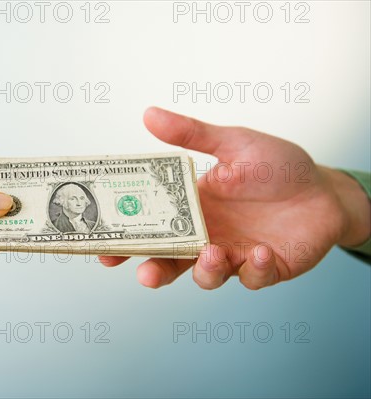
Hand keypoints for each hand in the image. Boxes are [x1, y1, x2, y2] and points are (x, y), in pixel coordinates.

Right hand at [100, 107, 369, 289]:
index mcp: (192, 207)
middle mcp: (206, 234)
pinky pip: (252, 278)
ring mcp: (234, 254)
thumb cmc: (276, 165)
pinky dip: (253, 270)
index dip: (127, 240)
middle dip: (154, 270)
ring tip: (213, 254)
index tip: (103, 247)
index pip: (151, 227)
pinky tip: (261, 252)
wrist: (324, 189)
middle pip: (169, 260)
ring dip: (205, 271)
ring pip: (206, 276)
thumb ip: (191, 134)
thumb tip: (149, 114)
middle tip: (146, 273)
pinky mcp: (264, 269)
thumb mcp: (233, 142)